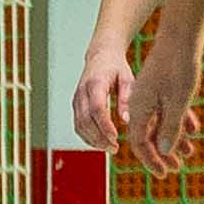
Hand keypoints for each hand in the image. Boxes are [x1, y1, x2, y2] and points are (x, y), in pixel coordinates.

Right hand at [66, 19, 146, 153]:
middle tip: (114, 148)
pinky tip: (100, 143)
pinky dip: (87, 137)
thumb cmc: (117, 67)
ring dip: (93, 140)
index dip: (105, 125)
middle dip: (99, 137)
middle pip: (85, 120)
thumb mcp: (128, 79)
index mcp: (95, 83)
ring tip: (109, 148)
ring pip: (79, 125)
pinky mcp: (76, 105)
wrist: (100, 56)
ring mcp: (76, 99)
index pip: (97, 109)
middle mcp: (82, 92)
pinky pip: (78, 125)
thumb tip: (126, 121)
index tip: (116, 138)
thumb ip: (127, 99)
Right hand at [118, 33, 203, 169]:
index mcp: (137, 107)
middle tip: (176, 168)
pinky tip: (192, 129)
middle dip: (162, 154)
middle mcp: (140, 102)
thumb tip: (164, 152)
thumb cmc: (179, 66)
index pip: (139, 142)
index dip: (151, 160)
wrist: (182, 34)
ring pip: (159, 123)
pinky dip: (178, 122)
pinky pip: (166, 110)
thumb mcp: (177, 102)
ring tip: (189, 152)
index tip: (163, 174)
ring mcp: (151, 93)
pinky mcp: (161, 86)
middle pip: (147, 135)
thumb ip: (169, 128)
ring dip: (173, 139)